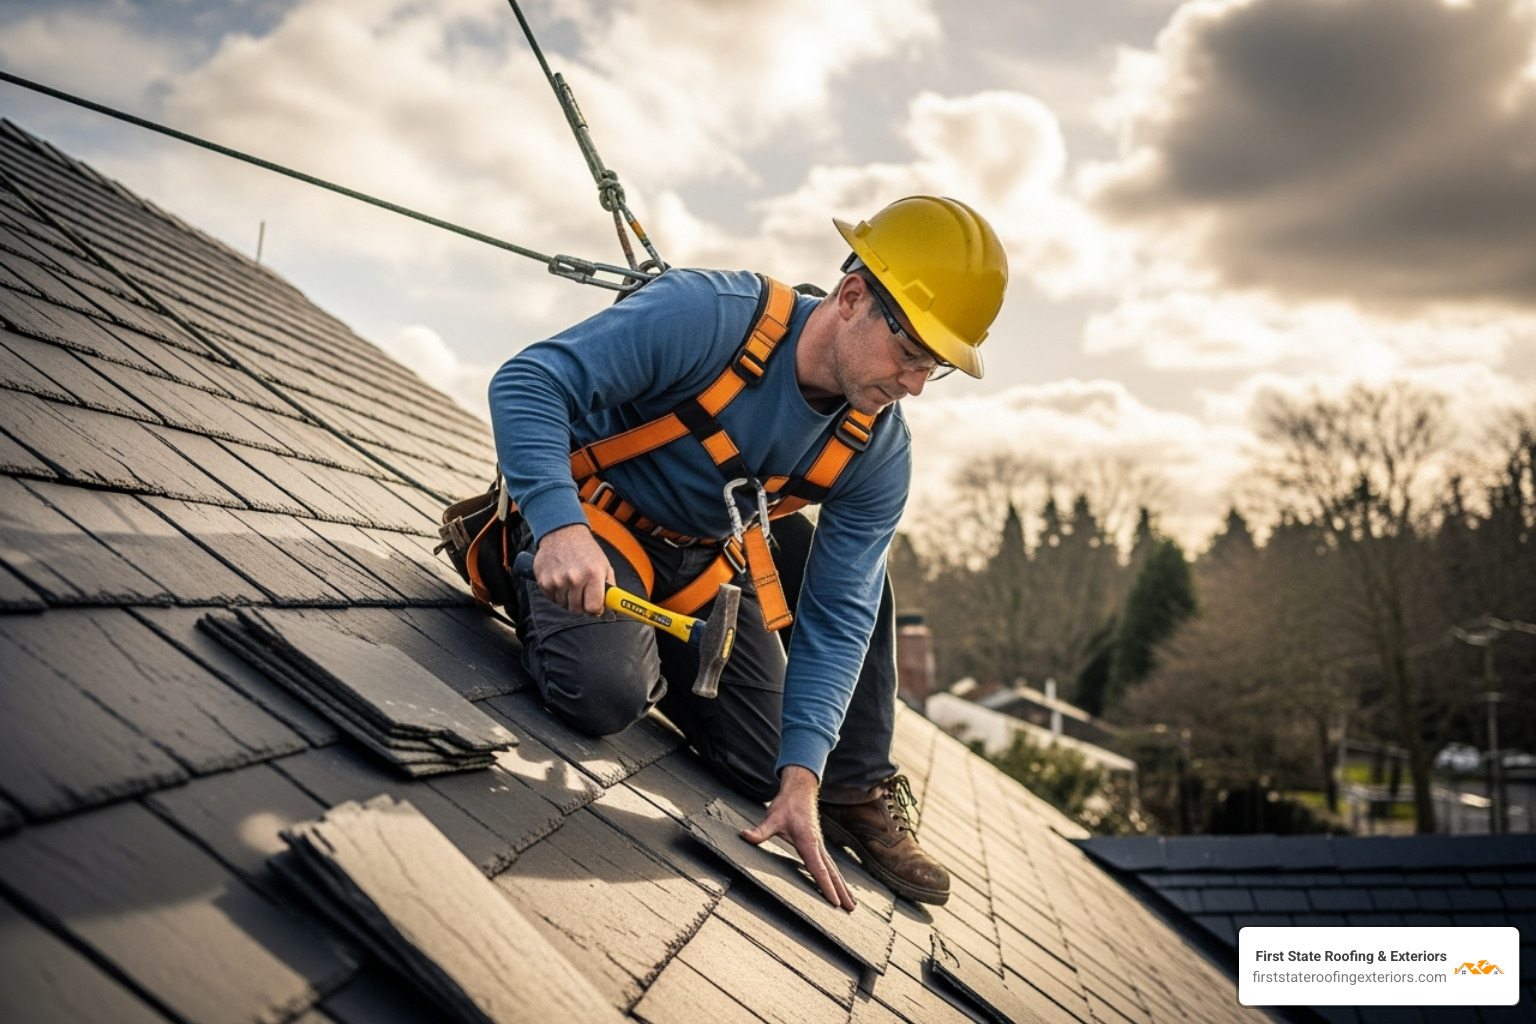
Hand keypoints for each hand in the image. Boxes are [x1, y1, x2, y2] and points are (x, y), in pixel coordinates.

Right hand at [533, 524, 612, 615]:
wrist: (562, 532)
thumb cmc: (586, 550)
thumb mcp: (604, 565)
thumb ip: (610, 587)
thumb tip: (612, 606)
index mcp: (593, 574)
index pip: (593, 608)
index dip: (595, 610)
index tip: (595, 607)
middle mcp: (574, 578)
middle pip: (577, 610)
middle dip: (582, 605)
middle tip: (583, 594)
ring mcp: (557, 580)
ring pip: (563, 605)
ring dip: (568, 598)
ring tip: (571, 583)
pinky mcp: (543, 581)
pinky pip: (551, 598)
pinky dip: (556, 593)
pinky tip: (560, 580)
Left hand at [740, 765, 855, 911]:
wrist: (800, 791)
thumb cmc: (786, 805)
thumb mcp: (772, 817)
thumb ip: (760, 831)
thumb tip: (744, 836)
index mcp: (808, 842)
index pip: (819, 869)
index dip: (826, 886)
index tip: (836, 902)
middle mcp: (818, 846)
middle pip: (832, 873)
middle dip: (842, 892)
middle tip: (852, 910)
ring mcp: (820, 846)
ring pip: (834, 870)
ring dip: (843, 887)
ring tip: (853, 904)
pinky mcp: (818, 845)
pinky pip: (830, 865)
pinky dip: (837, 878)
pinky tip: (840, 887)